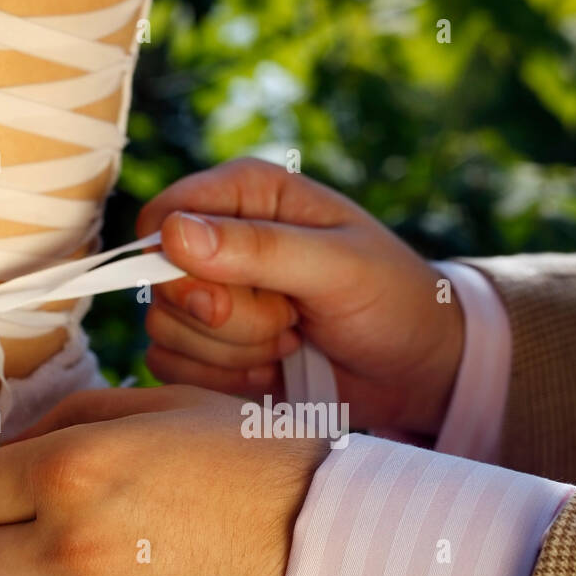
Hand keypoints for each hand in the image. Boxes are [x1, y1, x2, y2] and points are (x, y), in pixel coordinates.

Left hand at [0, 386, 328, 575]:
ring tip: (124, 554)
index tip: (10, 489)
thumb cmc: (260, 464)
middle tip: (58, 522)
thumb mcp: (167, 404)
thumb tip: (8, 449)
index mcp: (70, 467)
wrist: (335, 551)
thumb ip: (71, 418)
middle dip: (6, 536)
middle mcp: (66, 544)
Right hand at [139, 158, 463, 435]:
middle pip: (161, 285)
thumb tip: (173, 235)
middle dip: (227, 319)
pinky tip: (274, 370)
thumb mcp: (338, 267)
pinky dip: (225, 380)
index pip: (161, 219)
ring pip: (166, 331)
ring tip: (292, 341)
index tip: (229, 295)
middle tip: (290, 321)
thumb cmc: (392, 299)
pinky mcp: (209, 348)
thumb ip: (260, 249)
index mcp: (247, 195)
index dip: (178, 265)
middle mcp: (219, 239)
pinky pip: (174, 368)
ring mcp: (212, 296)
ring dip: (234, 352)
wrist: (414, 367)